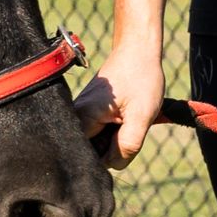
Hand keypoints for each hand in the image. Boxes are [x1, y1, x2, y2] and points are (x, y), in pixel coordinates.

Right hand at [71, 40, 164, 168]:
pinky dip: (113, 132)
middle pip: (90, 152)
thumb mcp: (142, 115)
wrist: (138, 51)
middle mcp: (74, 116)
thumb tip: (113, 165)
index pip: (86, 157)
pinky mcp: (87, 113)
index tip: (123, 145)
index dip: (106, 159)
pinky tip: (123, 118)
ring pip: (96, 144)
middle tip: (128, 127)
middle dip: (111, 149)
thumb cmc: (141, 78)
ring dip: (114, 140)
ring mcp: (80, 114)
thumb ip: (127, 145)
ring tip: (126, 119)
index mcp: (83, 116)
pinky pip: (98, 134)